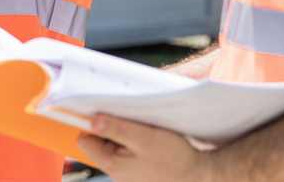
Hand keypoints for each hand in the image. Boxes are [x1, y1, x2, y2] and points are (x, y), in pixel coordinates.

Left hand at [78, 114, 208, 181]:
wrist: (198, 176)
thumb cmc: (174, 159)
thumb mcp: (144, 138)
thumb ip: (117, 128)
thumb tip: (92, 120)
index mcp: (112, 164)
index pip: (86, 140)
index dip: (91, 123)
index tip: (102, 109)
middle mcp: (116, 172)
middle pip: (100, 141)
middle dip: (112, 126)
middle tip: (130, 119)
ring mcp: (127, 173)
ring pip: (115, 145)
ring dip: (126, 133)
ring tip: (143, 129)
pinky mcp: (138, 171)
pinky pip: (128, 150)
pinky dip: (135, 141)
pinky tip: (150, 139)